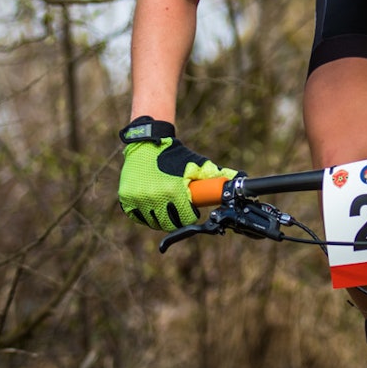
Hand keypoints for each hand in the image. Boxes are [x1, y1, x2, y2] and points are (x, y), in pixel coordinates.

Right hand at [117, 116, 237, 230]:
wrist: (148, 143)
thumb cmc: (176, 155)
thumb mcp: (197, 165)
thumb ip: (216, 175)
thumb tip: (240, 179)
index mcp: (173, 191)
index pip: (187, 218)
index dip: (190, 214)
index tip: (190, 208)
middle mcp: (154, 197)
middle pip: (170, 223)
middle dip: (177, 218)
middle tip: (179, 207)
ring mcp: (138, 199)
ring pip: (154, 222)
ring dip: (161, 218)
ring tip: (166, 205)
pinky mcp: (126, 200)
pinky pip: (138, 217)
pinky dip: (145, 215)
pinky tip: (152, 204)